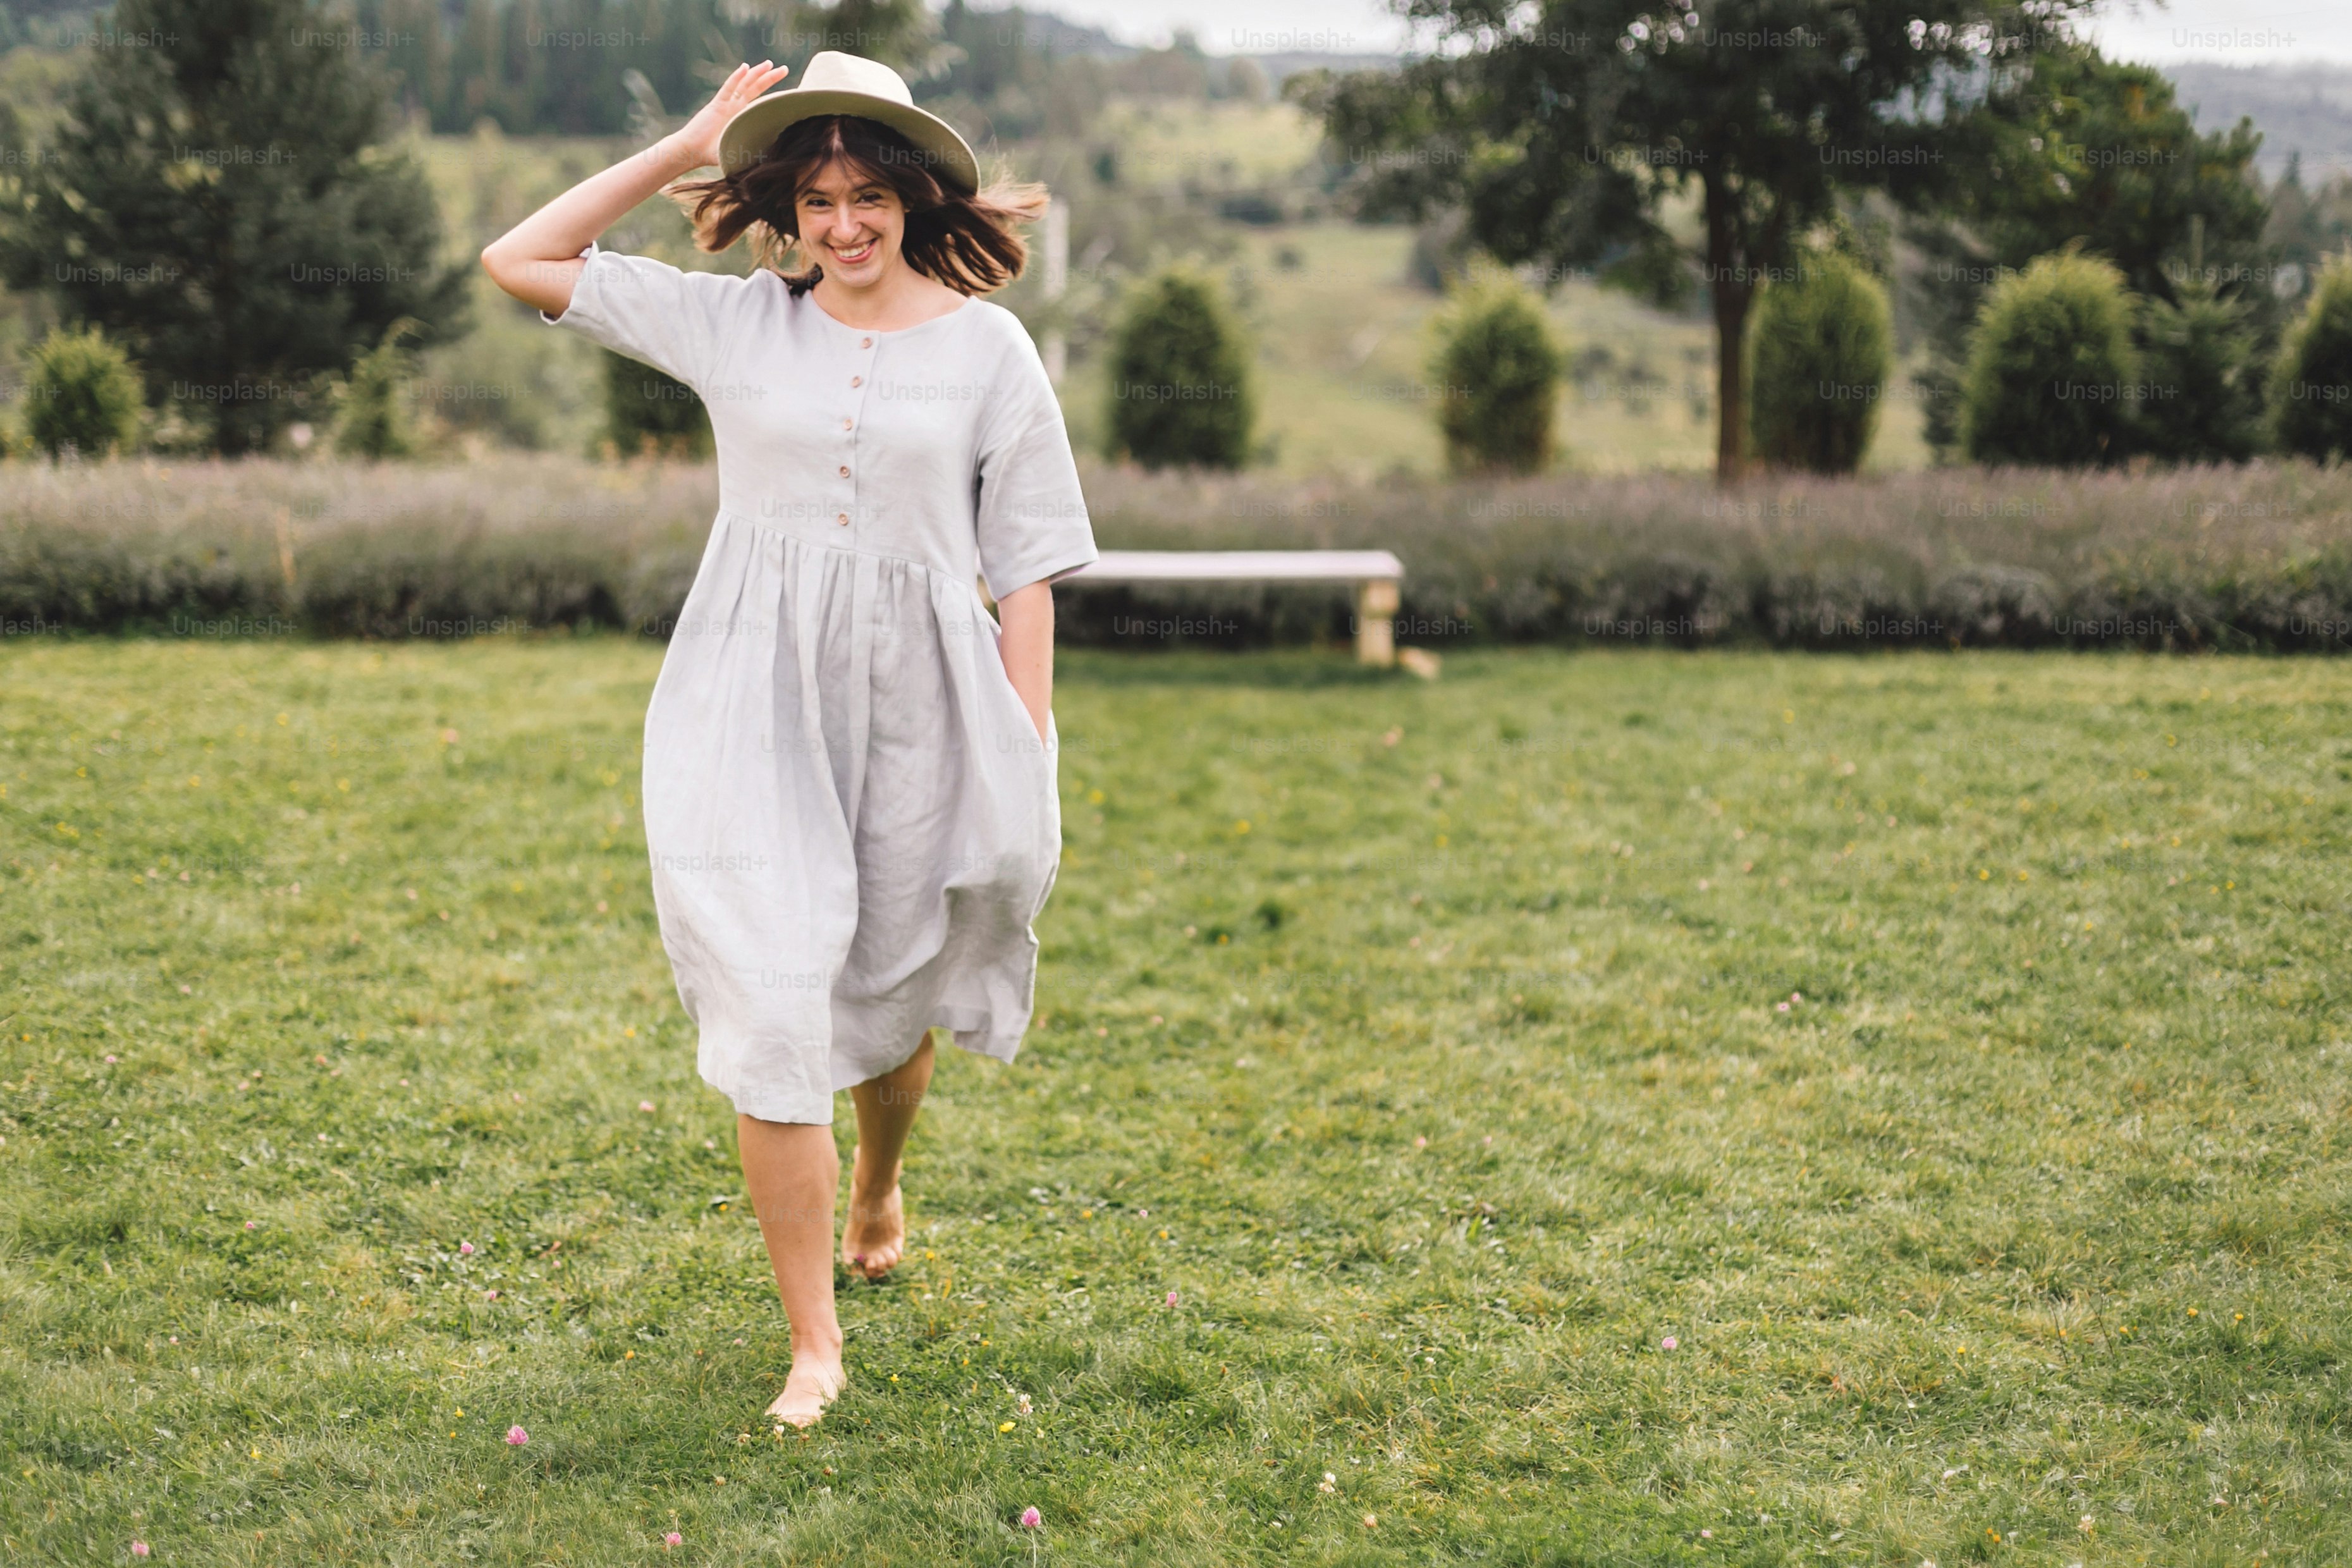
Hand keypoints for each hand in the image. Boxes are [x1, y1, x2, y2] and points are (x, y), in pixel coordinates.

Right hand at [669, 60, 791, 170]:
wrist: (692, 152)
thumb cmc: (713, 155)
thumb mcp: (740, 153)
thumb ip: (755, 153)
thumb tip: (775, 161)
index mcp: (743, 117)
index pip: (761, 102)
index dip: (774, 95)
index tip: (788, 89)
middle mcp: (736, 108)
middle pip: (756, 88)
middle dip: (770, 77)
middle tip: (784, 69)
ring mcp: (727, 104)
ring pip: (745, 84)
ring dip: (756, 73)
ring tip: (770, 64)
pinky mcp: (717, 104)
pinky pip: (728, 88)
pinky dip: (736, 77)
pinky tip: (745, 68)